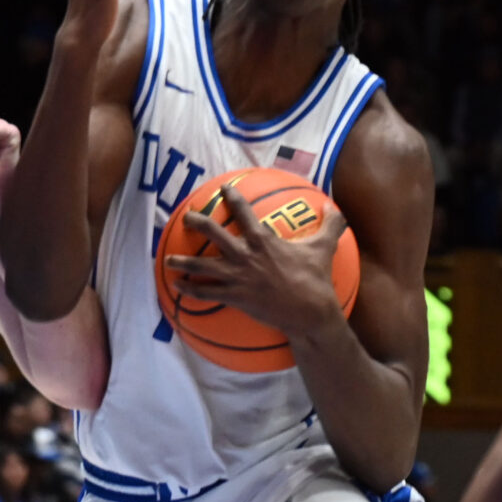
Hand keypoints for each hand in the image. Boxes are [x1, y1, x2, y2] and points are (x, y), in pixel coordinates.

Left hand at [165, 183, 349, 338]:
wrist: (308, 312)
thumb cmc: (315, 279)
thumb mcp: (324, 248)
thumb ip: (329, 225)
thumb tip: (333, 207)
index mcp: (263, 239)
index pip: (244, 211)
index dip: (232, 197)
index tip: (224, 189)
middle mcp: (245, 255)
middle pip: (214, 232)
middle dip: (197, 221)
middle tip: (186, 217)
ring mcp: (237, 277)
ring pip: (202, 265)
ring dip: (183, 261)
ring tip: (168, 259)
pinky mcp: (234, 297)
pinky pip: (206, 292)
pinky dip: (190, 289)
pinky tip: (177, 286)